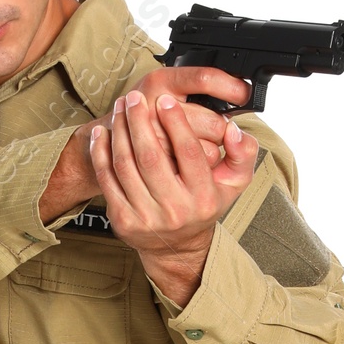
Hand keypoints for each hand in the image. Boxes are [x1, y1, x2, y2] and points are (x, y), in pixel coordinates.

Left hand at [39, 69, 246, 225]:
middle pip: (151, 157)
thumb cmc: (204, 206)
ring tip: (120, 109)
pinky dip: (101, 153)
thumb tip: (233, 129)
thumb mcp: (234, 183)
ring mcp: (146, 217)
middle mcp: (174, 210)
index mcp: (202, 198)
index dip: (177, 123)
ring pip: (125, 165)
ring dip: (120, 131)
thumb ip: (242, 152)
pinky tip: (103, 133)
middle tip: (135, 97)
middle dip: (140, 121)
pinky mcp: (123, 220)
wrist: (177, 246)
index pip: (189, 153)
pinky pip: (107, 179)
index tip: (166, 101)